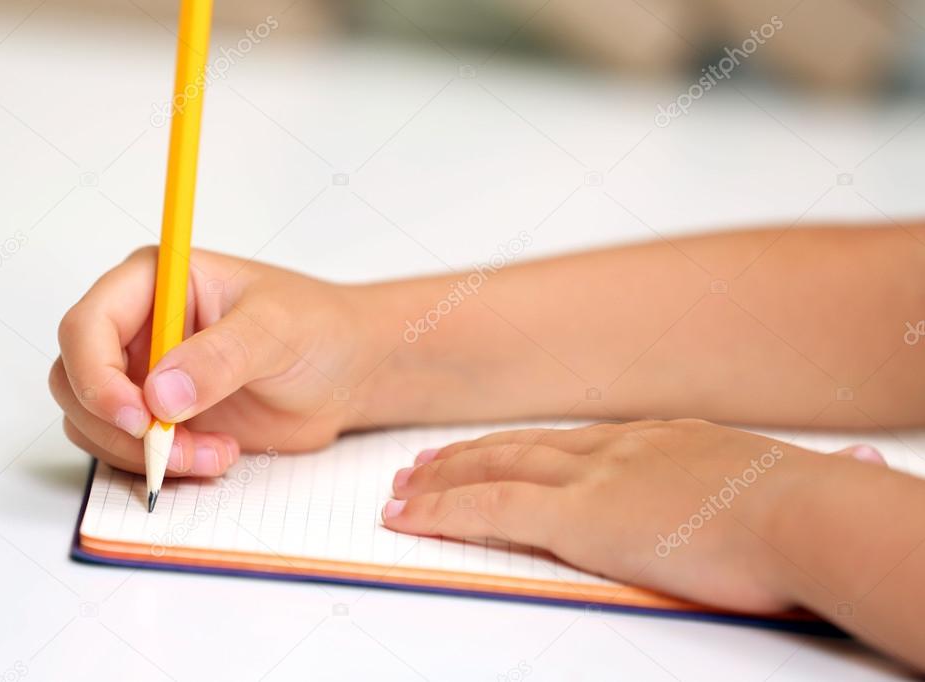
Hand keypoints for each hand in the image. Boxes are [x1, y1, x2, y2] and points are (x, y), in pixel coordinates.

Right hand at [49, 247, 380, 476]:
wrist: (348, 371)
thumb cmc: (317, 327)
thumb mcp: (275, 330)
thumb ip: (220, 357)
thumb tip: (159, 394)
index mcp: (154, 283)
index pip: (86, 326)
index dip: (95, 376)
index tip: (138, 417)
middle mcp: (138, 328)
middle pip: (76, 381)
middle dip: (119, 426)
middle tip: (177, 448)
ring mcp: (145, 376)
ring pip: (94, 424)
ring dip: (142, 453)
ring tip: (214, 454)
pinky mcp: (161, 419)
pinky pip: (126, 452)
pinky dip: (159, 467)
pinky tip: (214, 457)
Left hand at [382, 419, 884, 612]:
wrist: (801, 513)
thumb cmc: (794, 510)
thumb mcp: (755, 489)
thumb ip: (725, 490)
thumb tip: (749, 496)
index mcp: (653, 441)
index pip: (563, 444)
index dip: (516, 449)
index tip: (488, 454)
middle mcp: (613, 448)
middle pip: (518, 448)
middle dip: (465, 458)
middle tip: (422, 465)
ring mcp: (591, 476)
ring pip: (493, 470)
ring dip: (442, 480)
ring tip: (404, 488)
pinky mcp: (577, 514)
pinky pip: (489, 508)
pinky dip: (443, 510)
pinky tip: (409, 516)